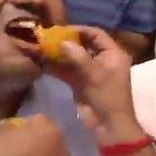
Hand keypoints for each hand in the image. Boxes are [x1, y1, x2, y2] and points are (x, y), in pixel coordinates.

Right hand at [45, 26, 146, 144]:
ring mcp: (90, 72)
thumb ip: (78, 56)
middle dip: (66, 42)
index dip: (80, 30)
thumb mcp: (95, 74)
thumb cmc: (108, 97)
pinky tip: (42, 63)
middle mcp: (102, 60)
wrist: (108, 126)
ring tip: (42, 48)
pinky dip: (56, 67)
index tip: (61, 29)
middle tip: (48, 37)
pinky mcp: (80, 83)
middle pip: (83, 45)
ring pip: (73, 58)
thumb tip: (62, 42)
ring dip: (59, 54)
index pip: (96, 34)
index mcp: (113, 54)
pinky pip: (67, 71)